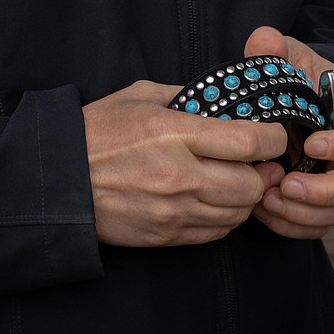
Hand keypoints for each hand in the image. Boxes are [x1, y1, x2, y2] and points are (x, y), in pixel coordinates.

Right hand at [82, 80, 288, 247]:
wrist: (60, 180)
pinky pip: (215, 233)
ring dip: (245, 197)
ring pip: (237, 214)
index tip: (273, 133)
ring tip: (235, 179)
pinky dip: (224, 218)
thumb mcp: (140, 97)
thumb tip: (220, 101)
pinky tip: (214, 200)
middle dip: (261, 171)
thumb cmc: (98, 131)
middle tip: (257, 160)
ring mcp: (175, 211)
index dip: (272, 137)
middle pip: (251, 184)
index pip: (248, 141)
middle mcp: (181, 175)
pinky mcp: (167, 236)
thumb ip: (184, 97)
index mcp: (175, 133)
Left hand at [243, 26, 333, 241]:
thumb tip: (265, 40)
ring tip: (268, 200)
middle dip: (328, 191)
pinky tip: (265, 212)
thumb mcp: (285, 56)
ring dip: (308, 212)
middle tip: (287, 185)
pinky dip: (294, 224)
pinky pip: (320, 225)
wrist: (288, 104)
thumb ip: (273, 47)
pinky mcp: (323, 203)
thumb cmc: (294, 76)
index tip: (312, 145)